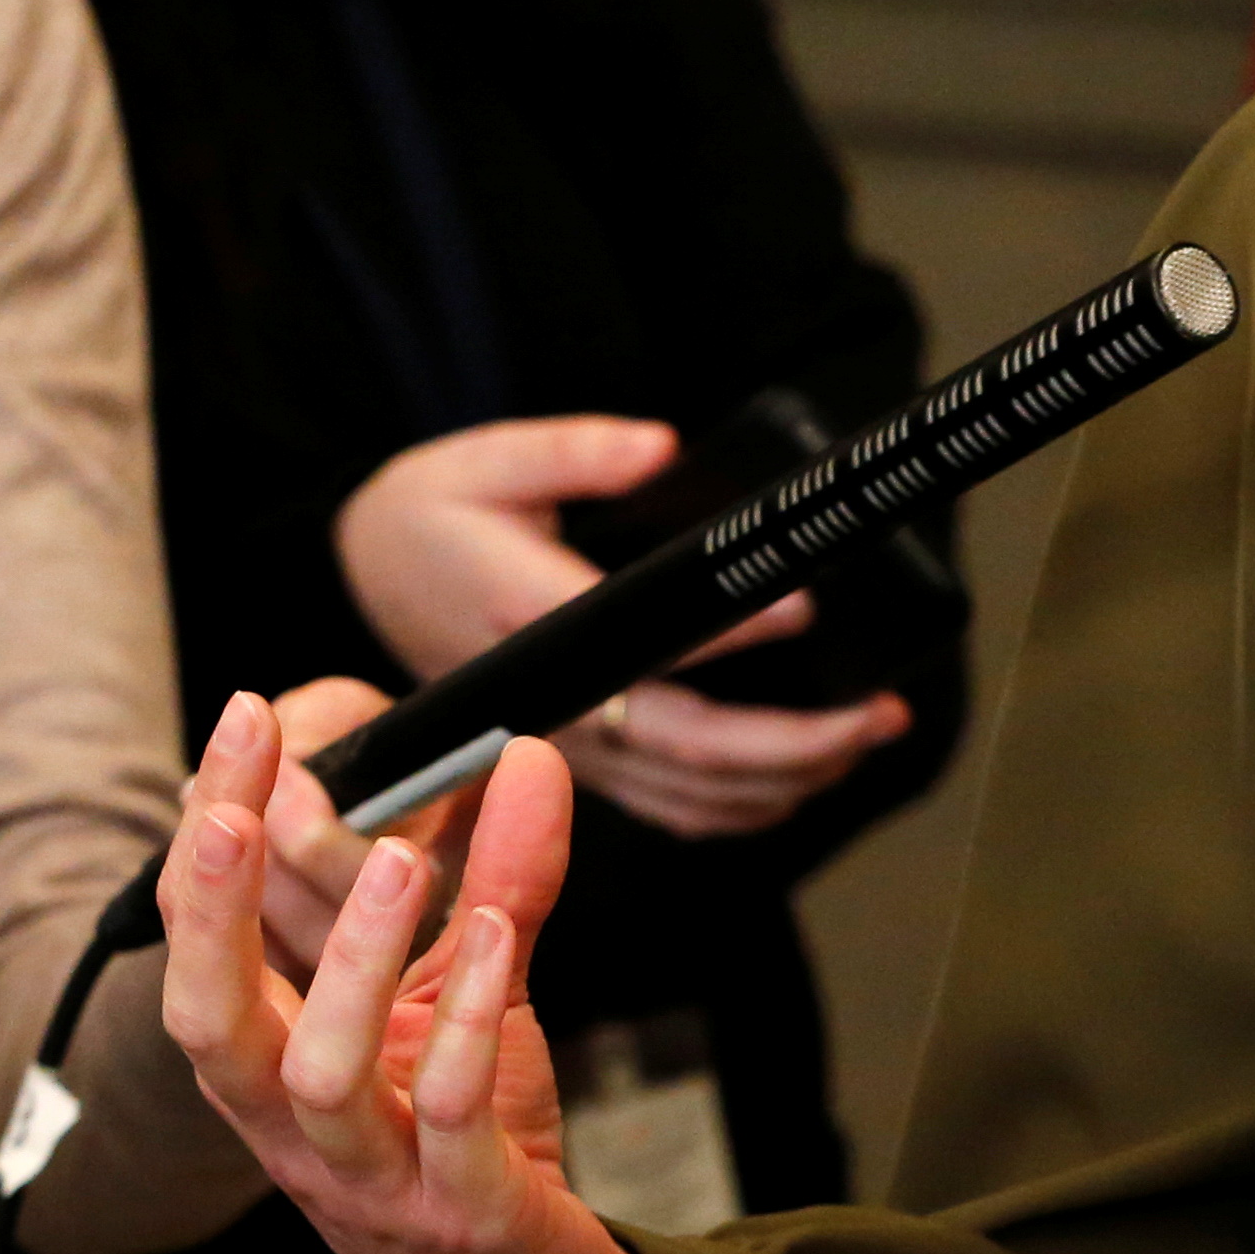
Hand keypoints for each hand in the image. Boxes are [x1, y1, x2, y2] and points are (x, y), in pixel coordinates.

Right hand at [157, 688, 685, 1253]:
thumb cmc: (474, 1144)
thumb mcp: (477, 992)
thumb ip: (496, 877)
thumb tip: (526, 756)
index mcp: (274, 1069)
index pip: (206, 948)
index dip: (210, 841)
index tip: (242, 724)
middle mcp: (296, 1129)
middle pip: (210, 1022)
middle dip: (211, 911)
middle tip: (232, 802)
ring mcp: (372, 1179)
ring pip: (318, 1077)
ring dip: (354, 965)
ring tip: (403, 860)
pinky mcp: (462, 1216)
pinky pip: (445, 1123)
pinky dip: (466, 1031)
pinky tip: (504, 945)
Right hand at [338, 418, 906, 840]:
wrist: (371, 574)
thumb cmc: (434, 515)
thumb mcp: (485, 460)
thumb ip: (574, 450)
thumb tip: (661, 448)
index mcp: (530, 618)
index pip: (646, 645)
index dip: (733, 636)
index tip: (807, 608)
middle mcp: (554, 702)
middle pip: (686, 749)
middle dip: (797, 740)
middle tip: (883, 712)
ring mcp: (567, 746)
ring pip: (688, 792)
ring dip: (788, 777)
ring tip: (868, 736)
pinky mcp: (580, 761)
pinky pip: (669, 805)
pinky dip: (741, 805)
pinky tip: (804, 778)